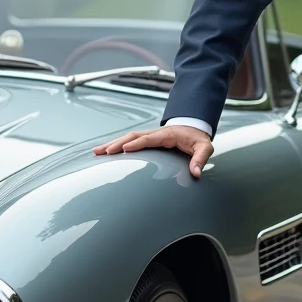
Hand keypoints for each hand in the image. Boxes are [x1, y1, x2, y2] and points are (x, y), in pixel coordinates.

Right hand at [93, 126, 214, 178]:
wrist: (194, 128)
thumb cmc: (198, 139)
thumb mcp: (205, 148)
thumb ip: (200, 158)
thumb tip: (195, 173)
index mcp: (167, 135)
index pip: (149, 138)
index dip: (137, 144)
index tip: (124, 149)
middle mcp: (155, 133)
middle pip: (133, 137)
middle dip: (117, 143)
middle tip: (103, 152)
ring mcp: (149, 135)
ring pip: (128, 138)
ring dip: (113, 144)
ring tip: (96, 152)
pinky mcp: (146, 140)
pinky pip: (130, 141)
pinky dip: (117, 145)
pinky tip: (105, 152)